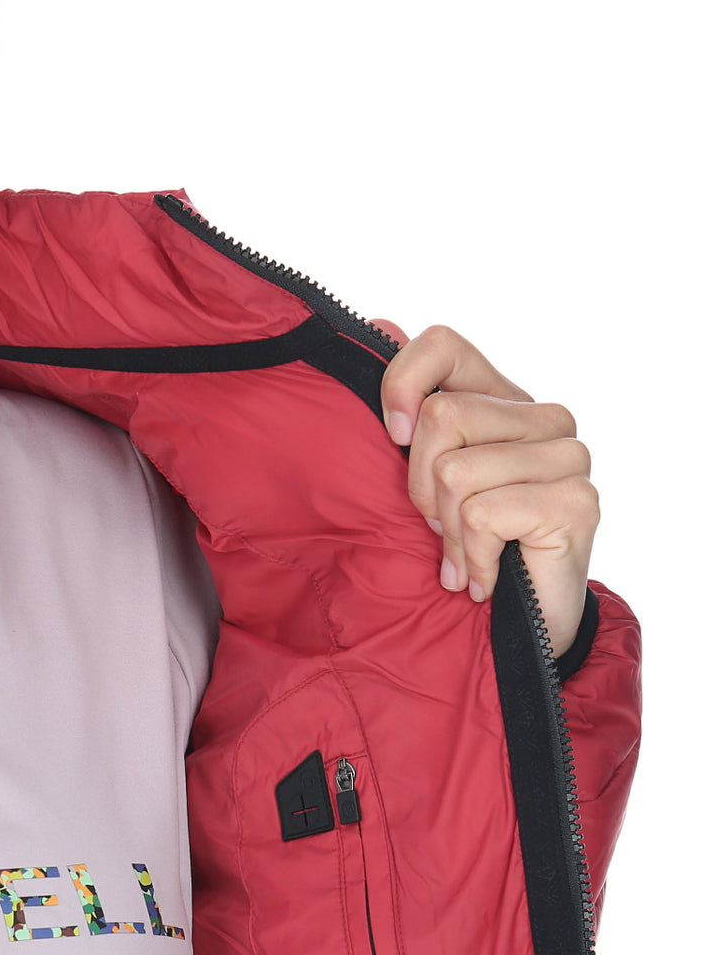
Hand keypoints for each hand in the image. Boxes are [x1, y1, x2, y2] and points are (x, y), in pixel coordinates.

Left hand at [370, 321, 597, 660]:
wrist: (515, 630)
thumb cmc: (462, 549)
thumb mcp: (418, 481)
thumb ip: (404, 415)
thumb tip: (378, 324)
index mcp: (498, 399)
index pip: (442, 343)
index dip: (402, 384)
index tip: (393, 438)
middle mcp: (541, 416)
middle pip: (439, 416)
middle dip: (420, 488)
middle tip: (442, 526)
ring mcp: (566, 455)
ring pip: (456, 471)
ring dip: (448, 531)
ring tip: (467, 555)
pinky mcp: (576, 500)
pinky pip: (484, 513)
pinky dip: (473, 557)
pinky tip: (487, 577)